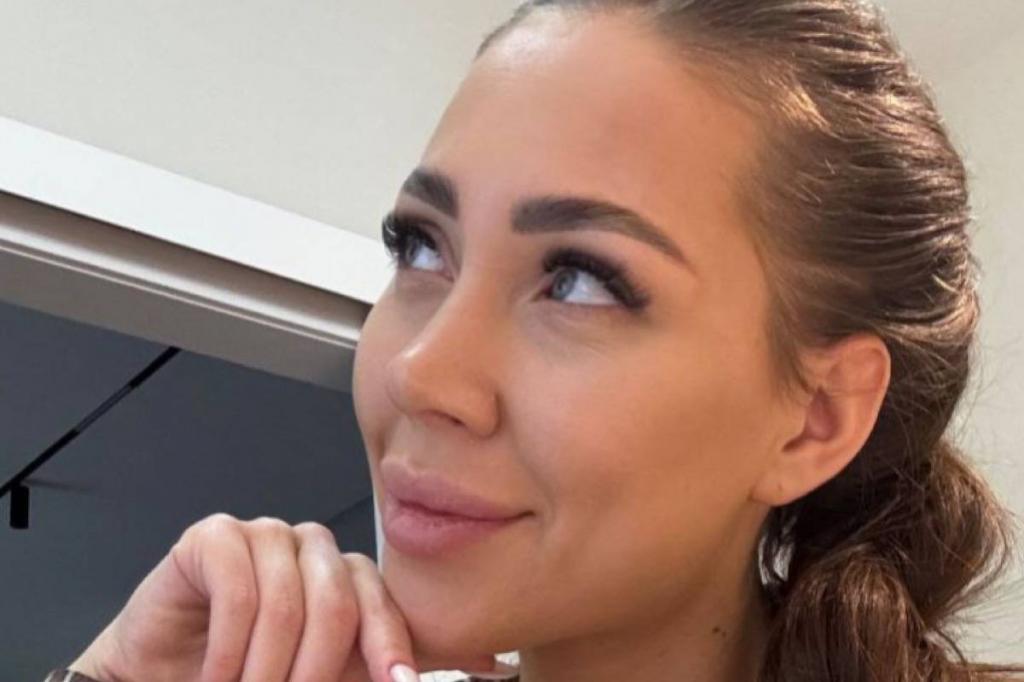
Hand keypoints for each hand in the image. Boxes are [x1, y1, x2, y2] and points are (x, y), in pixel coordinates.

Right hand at [69, 513, 511, 681]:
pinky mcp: (215, 536)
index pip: (380, 599)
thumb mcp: (331, 675)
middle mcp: (312, 547)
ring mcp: (264, 535)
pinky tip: (216, 676)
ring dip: (265, 668)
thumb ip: (392, 662)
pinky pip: (237, 591)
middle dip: (313, 671)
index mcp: (347, 574)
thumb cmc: (252, 672)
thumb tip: (491, 659)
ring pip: (286, 602)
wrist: (170, 674)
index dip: (391, 643)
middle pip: (336, 601)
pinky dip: (227, 649)